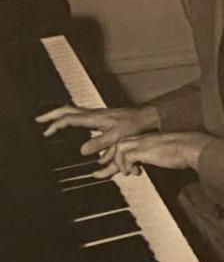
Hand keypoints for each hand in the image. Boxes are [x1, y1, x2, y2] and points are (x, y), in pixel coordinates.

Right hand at [35, 105, 159, 155]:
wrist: (146, 118)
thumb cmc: (134, 126)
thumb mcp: (117, 137)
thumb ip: (100, 144)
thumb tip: (82, 151)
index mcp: (94, 117)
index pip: (69, 118)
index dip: (56, 125)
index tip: (46, 132)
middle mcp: (94, 113)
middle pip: (68, 110)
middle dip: (52, 115)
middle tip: (39, 120)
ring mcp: (97, 113)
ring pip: (73, 110)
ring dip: (60, 114)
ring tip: (49, 120)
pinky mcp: (101, 116)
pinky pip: (80, 113)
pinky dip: (70, 116)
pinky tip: (70, 122)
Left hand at [94, 132, 215, 177]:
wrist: (192, 146)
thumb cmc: (185, 151)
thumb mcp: (166, 154)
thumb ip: (158, 156)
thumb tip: (155, 164)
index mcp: (148, 139)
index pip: (125, 143)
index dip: (115, 154)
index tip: (108, 164)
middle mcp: (143, 139)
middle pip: (117, 144)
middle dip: (107, 158)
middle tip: (99, 172)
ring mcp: (142, 143)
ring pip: (118, 149)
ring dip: (117, 163)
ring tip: (123, 173)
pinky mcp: (143, 150)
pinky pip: (126, 157)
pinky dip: (126, 166)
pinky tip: (133, 172)